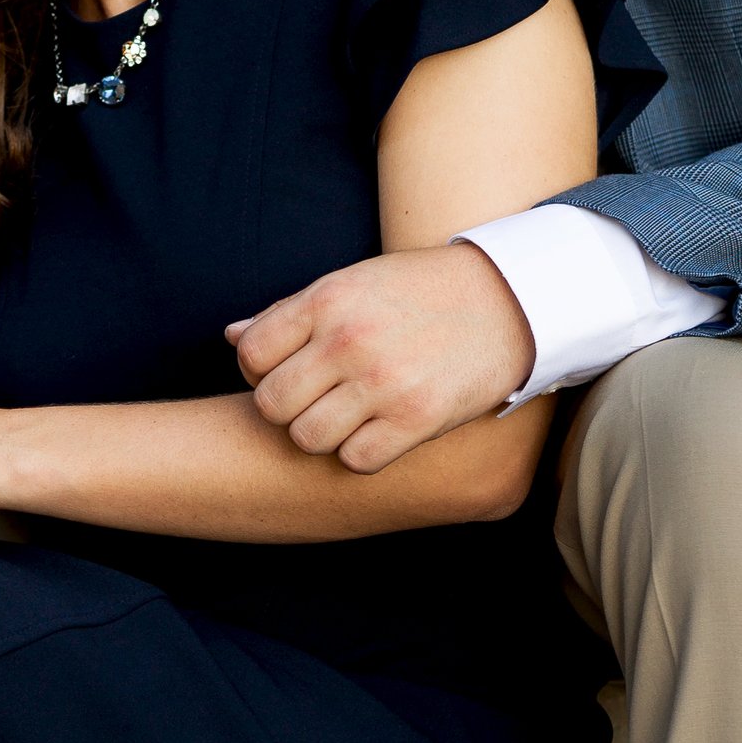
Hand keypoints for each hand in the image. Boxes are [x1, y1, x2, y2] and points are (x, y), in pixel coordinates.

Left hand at [226, 245, 533, 471]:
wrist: (510, 301)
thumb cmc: (421, 291)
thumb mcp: (353, 283)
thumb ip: (290, 312)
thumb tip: (231, 337)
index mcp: (328, 300)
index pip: (251, 356)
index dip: (261, 372)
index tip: (290, 372)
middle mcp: (349, 340)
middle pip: (272, 405)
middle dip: (287, 409)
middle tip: (317, 400)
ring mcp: (383, 381)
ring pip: (307, 439)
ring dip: (321, 435)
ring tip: (348, 417)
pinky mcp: (417, 418)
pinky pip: (355, 459)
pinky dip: (361, 453)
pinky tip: (379, 432)